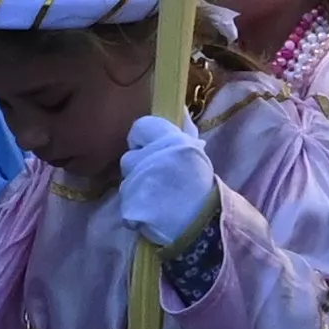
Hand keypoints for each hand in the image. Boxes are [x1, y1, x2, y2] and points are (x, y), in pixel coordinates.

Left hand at [114, 115, 218, 251]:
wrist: (202, 222)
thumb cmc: (201, 184)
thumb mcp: (196, 151)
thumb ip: (183, 129)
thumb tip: (177, 106)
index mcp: (168, 140)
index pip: (140, 127)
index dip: (144, 139)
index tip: (154, 149)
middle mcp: (149, 157)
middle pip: (129, 156)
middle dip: (139, 166)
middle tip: (157, 177)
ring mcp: (136, 181)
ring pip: (127, 179)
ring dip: (137, 186)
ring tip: (156, 196)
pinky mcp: (128, 203)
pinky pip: (126, 200)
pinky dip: (136, 205)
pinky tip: (152, 210)